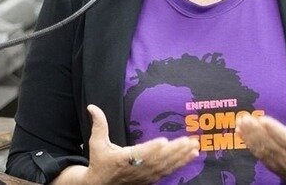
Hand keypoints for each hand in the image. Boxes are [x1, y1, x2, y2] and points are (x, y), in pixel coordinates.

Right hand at [81, 105, 198, 184]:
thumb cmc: (100, 162)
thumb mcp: (96, 143)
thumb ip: (98, 124)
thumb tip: (92, 106)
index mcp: (123, 159)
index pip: (139, 154)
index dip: (151, 149)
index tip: (163, 141)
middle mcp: (137, 169)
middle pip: (158, 160)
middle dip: (175, 151)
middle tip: (189, 141)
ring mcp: (146, 175)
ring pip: (166, 166)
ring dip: (181, 157)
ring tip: (194, 147)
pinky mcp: (151, 178)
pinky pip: (169, 171)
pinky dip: (181, 163)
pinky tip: (192, 156)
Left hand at [235, 98, 285, 184]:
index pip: (285, 137)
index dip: (274, 129)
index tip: (263, 119)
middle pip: (269, 142)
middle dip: (256, 130)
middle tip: (245, 118)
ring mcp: (278, 162)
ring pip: (261, 148)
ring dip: (249, 136)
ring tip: (240, 123)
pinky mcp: (272, 165)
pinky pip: (258, 155)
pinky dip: (248, 144)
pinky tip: (240, 133)